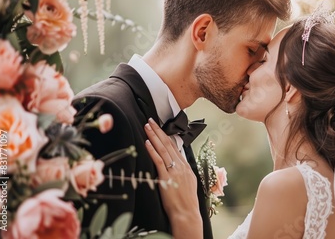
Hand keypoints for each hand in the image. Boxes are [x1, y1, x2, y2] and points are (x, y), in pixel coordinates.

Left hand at [144, 118, 201, 237]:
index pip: (175, 147)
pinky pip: (158, 161)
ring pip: (163, 149)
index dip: (166, 136)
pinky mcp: (166, 177)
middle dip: (158, 131)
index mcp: (186, 167)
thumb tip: (175, 165)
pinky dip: (152, 150)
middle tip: (151, 120)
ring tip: (147, 126)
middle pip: (168, 144)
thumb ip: (181, 173)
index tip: (159, 127)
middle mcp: (181, 166)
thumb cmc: (186, 202)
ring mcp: (174, 171)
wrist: (187, 213)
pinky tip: (147, 142)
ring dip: (154, 136)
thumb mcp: (187, 183)